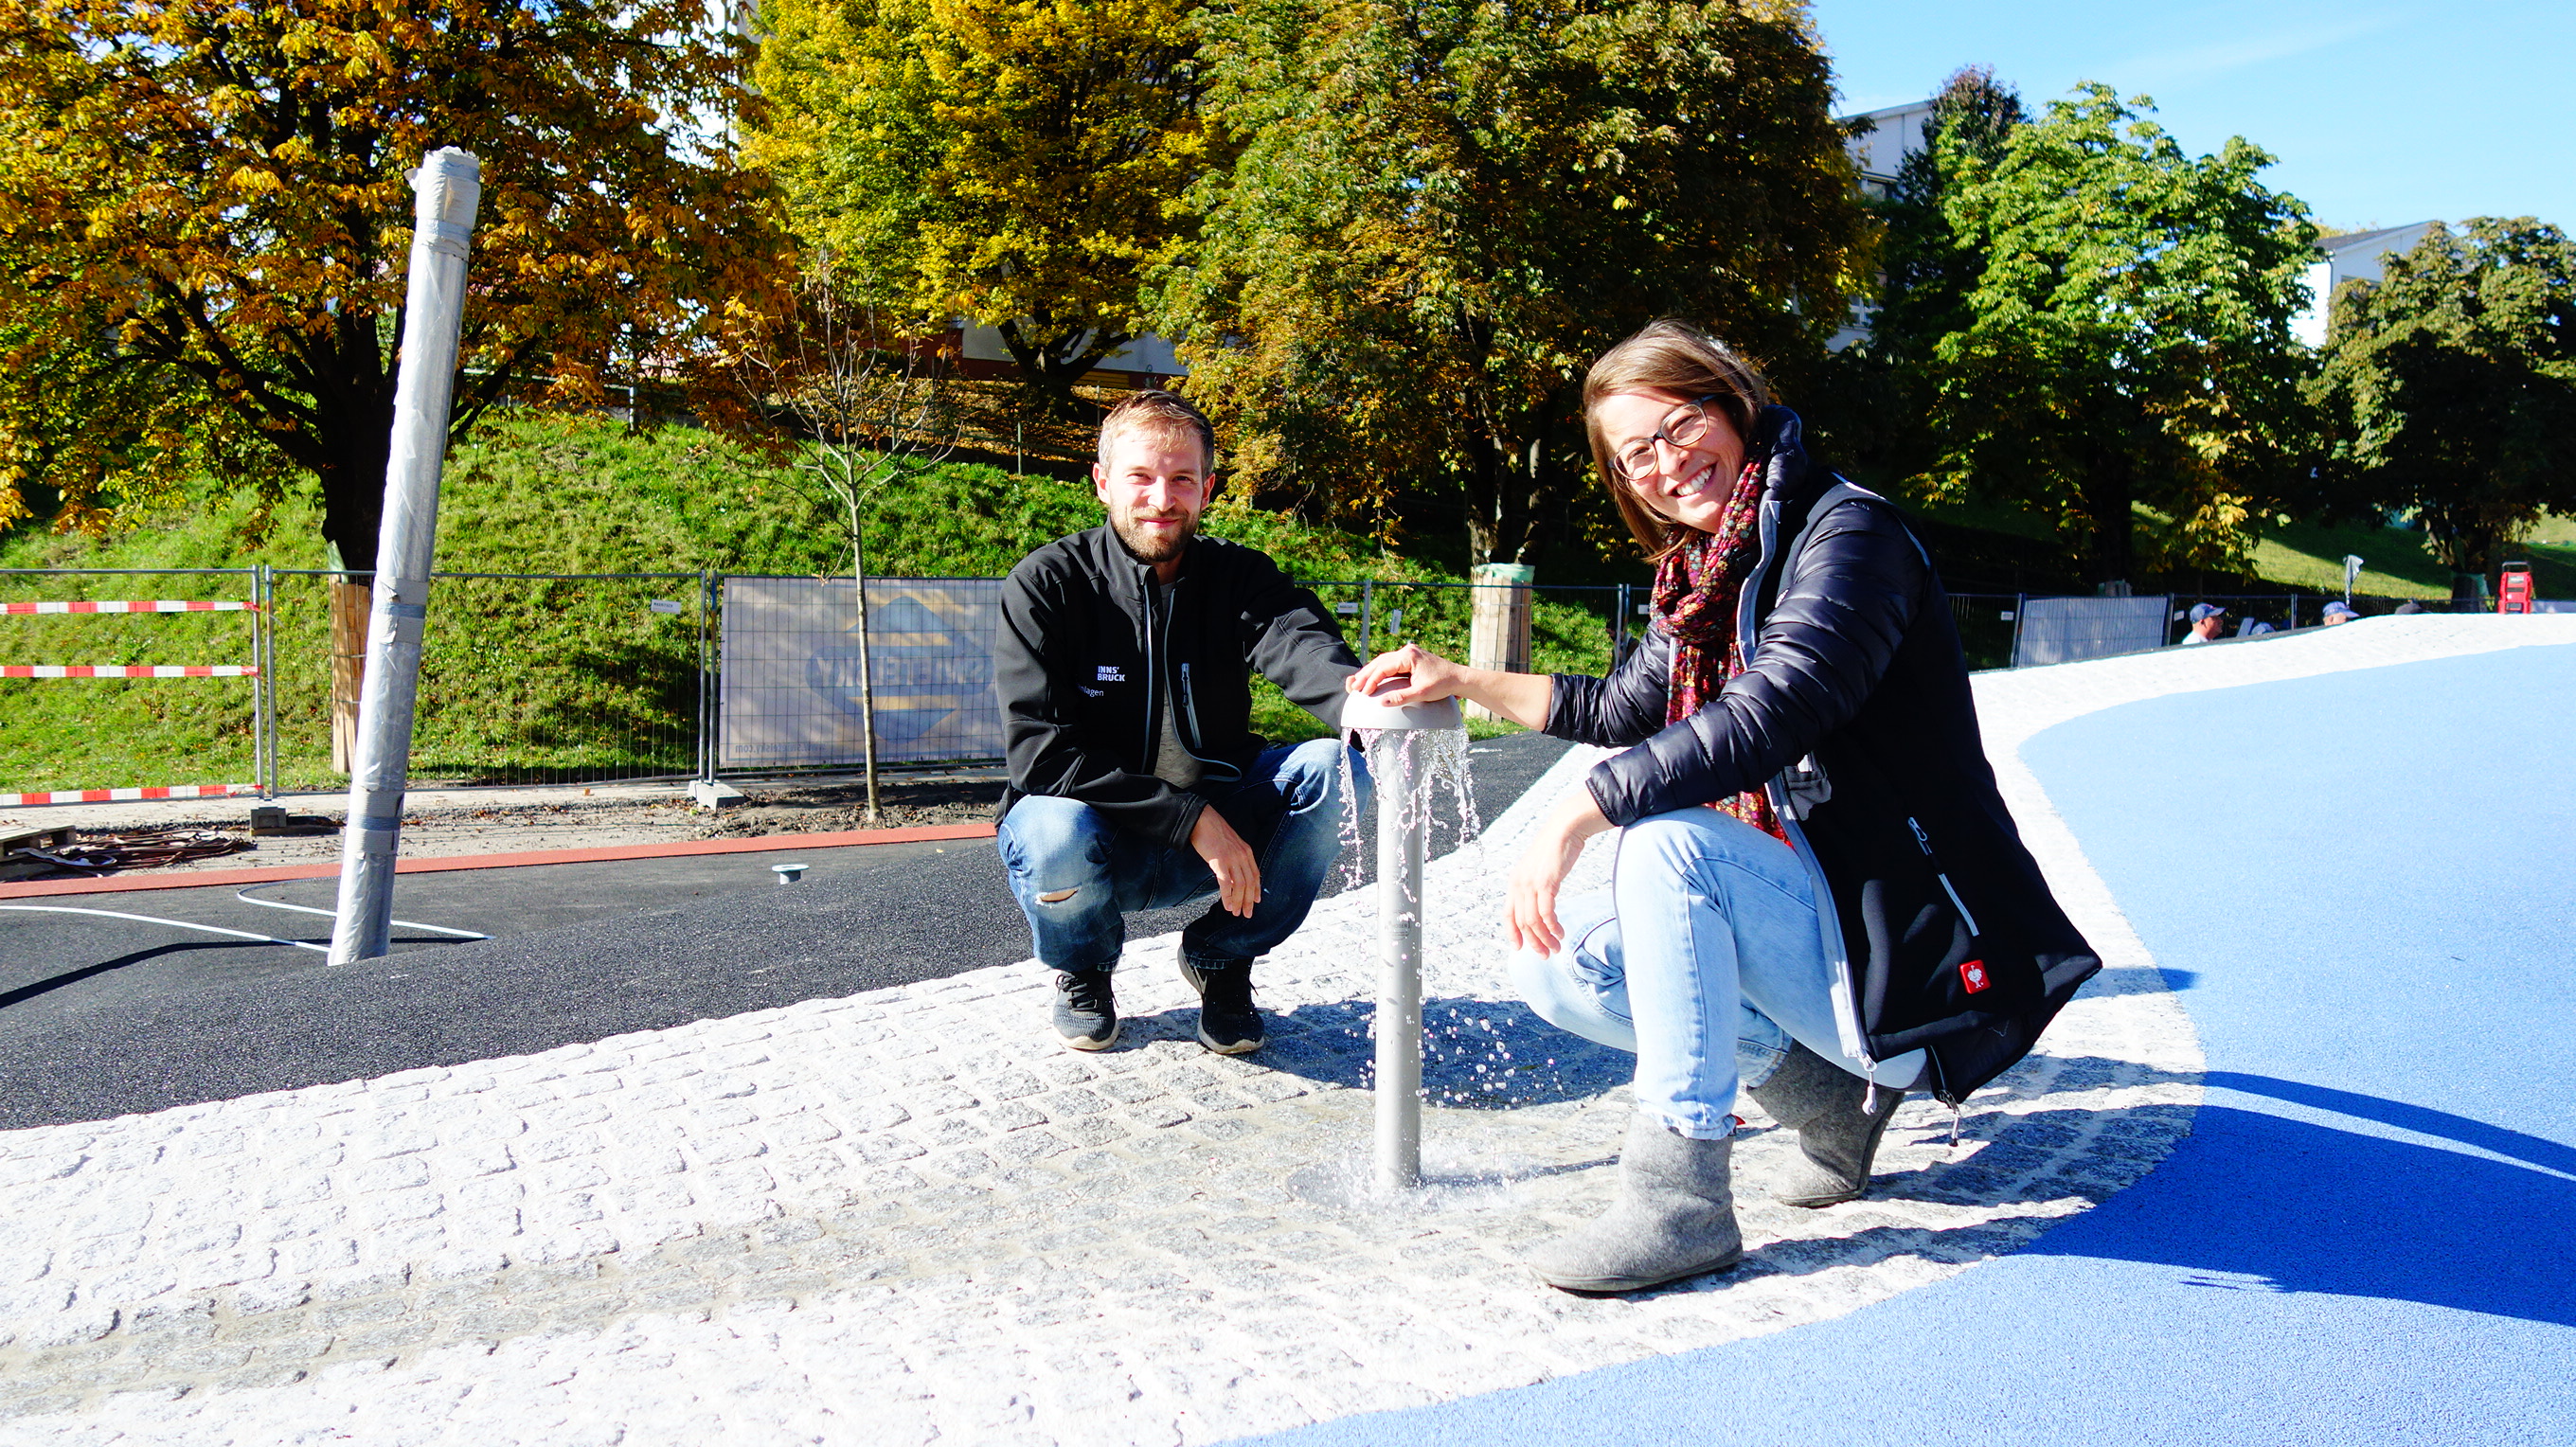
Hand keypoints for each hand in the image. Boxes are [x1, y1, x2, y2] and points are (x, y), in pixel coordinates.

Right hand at [1191, 804, 1261, 917]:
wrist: (1201, 820)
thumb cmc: (1212, 832)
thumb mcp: (1229, 844)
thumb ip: (1235, 857)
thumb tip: (1233, 873)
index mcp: (1246, 851)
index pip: (1255, 874)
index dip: (1257, 889)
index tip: (1256, 901)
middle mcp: (1242, 856)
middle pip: (1250, 883)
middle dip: (1249, 900)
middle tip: (1247, 914)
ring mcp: (1232, 859)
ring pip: (1240, 886)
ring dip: (1238, 901)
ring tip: (1236, 913)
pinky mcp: (1220, 862)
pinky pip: (1226, 884)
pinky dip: (1227, 897)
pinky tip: (1227, 906)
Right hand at [1346, 643, 1470, 704]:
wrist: (1458, 678)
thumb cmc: (1443, 684)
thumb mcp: (1421, 693)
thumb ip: (1401, 697)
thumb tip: (1382, 702)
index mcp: (1408, 656)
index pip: (1383, 667)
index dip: (1371, 680)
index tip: (1364, 692)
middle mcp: (1407, 651)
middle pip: (1379, 662)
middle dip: (1365, 675)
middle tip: (1353, 687)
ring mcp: (1408, 654)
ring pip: (1383, 661)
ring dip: (1370, 672)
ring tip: (1358, 684)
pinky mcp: (1410, 659)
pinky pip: (1390, 664)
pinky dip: (1380, 671)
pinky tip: (1372, 679)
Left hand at [1502, 788, 1611, 955]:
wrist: (1565, 828)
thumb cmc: (1556, 849)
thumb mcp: (1540, 869)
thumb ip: (1537, 886)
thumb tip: (1541, 903)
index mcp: (1515, 882)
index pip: (1508, 914)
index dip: (1512, 933)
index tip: (1520, 948)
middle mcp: (1518, 884)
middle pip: (1521, 922)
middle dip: (1533, 943)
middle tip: (1545, 955)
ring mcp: (1531, 883)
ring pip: (1533, 922)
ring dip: (1544, 939)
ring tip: (1556, 949)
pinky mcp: (1546, 882)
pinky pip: (1546, 913)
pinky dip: (1553, 927)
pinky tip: (1560, 934)